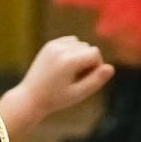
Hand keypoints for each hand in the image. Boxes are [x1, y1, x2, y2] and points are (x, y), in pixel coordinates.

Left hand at [0, 36, 114, 138]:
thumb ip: (96, 81)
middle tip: (76, 79)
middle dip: (88, 61)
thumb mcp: (78, 94)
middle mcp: (60, 49)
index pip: (95, 53)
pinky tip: (65, 65)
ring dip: (80, 55)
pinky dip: (72, 50)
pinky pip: (70, 41)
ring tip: (70, 73)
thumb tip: (111, 68)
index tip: (86, 80)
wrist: (30, 98)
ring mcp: (53, 45)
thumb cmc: (56, 99)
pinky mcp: (49, 45)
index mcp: (68, 61)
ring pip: (80, 43)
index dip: (96, 67)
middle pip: (88, 47)